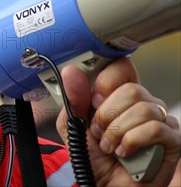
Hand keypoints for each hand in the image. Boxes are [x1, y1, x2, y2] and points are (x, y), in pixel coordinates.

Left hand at [56, 57, 179, 185]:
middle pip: (131, 89)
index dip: (106, 80)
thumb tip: (71, 72)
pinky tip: (124, 153)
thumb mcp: (74, 125)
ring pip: (143, 109)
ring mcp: (162, 121)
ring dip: (117, 132)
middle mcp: (145, 104)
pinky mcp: (173, 140)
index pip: (123, 68)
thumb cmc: (94, 156)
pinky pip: (155, 129)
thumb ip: (73, 99)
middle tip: (99, 132)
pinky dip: (132, 142)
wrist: (105, 186)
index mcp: (121, 95)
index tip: (94, 99)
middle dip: (107, 114)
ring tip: (109, 147)